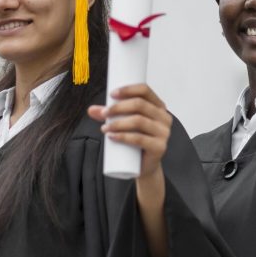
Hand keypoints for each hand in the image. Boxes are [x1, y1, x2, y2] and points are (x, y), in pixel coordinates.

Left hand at [88, 84, 172, 256]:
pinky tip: (112, 136)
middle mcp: (164, 118)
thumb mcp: (122, 125)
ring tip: (104, 128)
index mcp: (158, 107)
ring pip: (139, 121)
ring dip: (119, 122)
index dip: (128, 89)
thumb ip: (108, 116)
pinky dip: (124, 137)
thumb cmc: (134, 142)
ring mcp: (164, 133)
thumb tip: (91, 109)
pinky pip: (140, 139)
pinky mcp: (160, 147)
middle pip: (141, 105)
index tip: (111, 94)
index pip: (146, 91)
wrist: (143, 167)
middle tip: (103, 114)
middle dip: (119, 107)